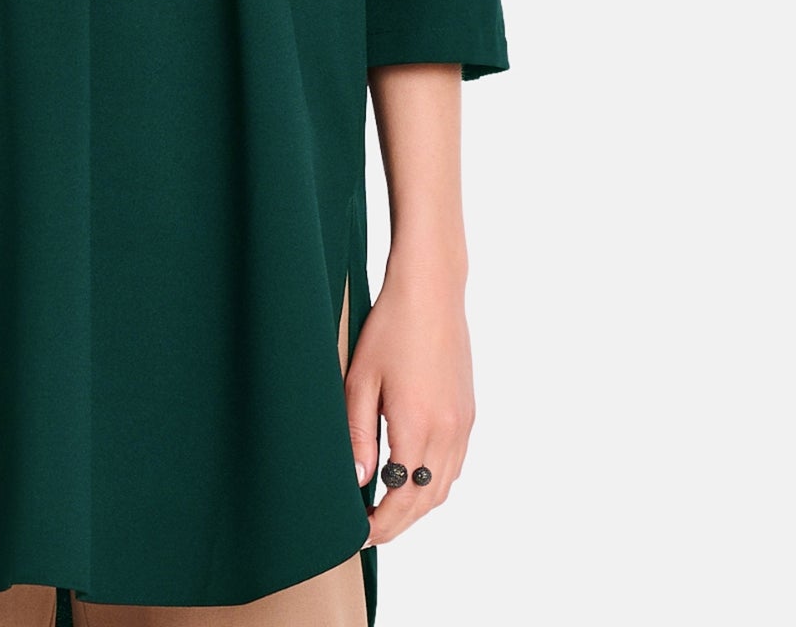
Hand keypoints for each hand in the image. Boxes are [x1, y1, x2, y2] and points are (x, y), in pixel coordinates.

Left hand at [346, 264, 474, 547]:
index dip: (380, 523)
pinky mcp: (468, 413)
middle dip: (398, 523)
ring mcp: (463, 424)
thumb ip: (358, 434)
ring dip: (417, 506)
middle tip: (369, 530)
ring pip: (443, 486)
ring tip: (388, 511)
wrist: (431, 292)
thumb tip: (358, 480)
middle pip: (424, 499)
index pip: (400, 497)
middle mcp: (447, 432)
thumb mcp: (361, 380)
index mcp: (417, 427)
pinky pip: (454, 464)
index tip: (357, 533)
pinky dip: (434, 483)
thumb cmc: (390, 328)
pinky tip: (413, 479)